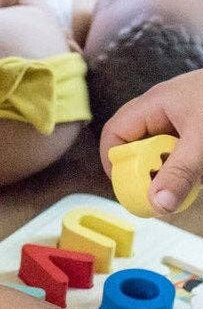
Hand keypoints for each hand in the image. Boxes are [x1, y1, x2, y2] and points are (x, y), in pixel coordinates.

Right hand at [100, 68, 202, 212]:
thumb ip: (180, 174)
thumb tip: (157, 205)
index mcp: (154, 103)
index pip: (116, 133)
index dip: (114, 161)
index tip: (128, 186)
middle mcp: (164, 108)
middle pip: (139, 143)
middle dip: (149, 168)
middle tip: (164, 186)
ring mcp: (184, 115)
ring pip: (165, 148)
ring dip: (174, 167)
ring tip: (193, 176)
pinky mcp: (200, 123)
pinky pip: (185, 148)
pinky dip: (192, 163)